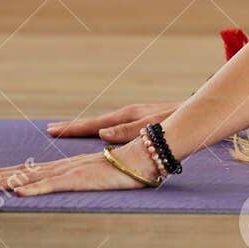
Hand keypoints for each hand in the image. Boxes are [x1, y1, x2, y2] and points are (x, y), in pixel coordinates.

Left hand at [0, 137, 162, 196]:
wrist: (154, 150)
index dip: (11, 173)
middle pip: (26, 171)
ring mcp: (74, 171)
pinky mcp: (84, 178)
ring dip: (5, 182)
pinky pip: (54, 186)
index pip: (35, 170)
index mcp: (73, 166)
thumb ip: (94, 174)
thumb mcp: (109, 172)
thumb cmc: (137, 161)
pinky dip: (34, 189)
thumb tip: (83, 179)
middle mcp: (68, 166)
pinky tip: (17, 193)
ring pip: (32, 178)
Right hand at [45, 102, 177, 143]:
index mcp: (128, 116)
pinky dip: (99, 130)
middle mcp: (128, 116)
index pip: (94, 124)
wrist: (198, 112)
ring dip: (84, 129)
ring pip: (102, 125)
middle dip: (72, 127)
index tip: (52, 130)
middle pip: (94, 123)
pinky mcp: (141, 122)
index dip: (73, 128)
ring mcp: (134, 118)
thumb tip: (102, 134)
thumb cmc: (179, 119)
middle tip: (50, 130)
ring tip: (64, 132)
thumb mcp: (154, 125)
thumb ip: (129, 130)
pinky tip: (95, 135)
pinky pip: (113, 127)